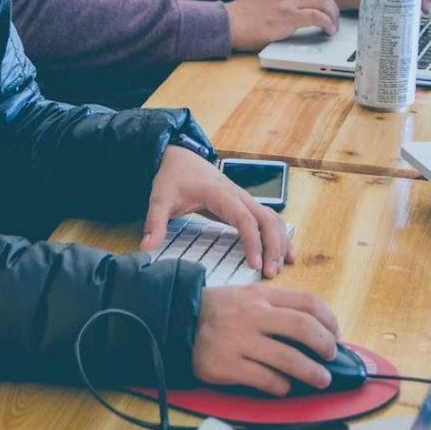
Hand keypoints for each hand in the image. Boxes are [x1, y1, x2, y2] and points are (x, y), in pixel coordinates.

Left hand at [141, 145, 294, 275]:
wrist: (178, 157)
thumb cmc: (172, 178)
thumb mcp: (159, 199)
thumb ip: (154, 223)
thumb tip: (146, 248)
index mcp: (219, 194)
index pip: (244, 219)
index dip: (252, 242)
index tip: (255, 264)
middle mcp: (237, 195)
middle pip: (266, 219)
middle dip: (273, 245)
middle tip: (270, 272)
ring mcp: (243, 198)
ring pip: (272, 218)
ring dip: (280, 240)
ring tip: (282, 266)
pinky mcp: (244, 204)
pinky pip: (268, 218)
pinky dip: (279, 234)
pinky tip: (284, 252)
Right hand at [192, 285, 341, 395]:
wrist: (176, 321)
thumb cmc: (218, 312)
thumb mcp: (247, 296)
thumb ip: (277, 308)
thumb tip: (316, 331)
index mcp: (261, 295)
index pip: (307, 302)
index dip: (329, 320)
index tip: (336, 335)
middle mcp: (252, 315)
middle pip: (303, 328)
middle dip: (325, 345)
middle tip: (331, 357)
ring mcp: (239, 341)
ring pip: (288, 358)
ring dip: (311, 372)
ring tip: (320, 380)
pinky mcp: (226, 365)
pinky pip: (265, 379)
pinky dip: (281, 386)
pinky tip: (284, 387)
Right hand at [224, 0, 339, 51]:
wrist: (228, 22)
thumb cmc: (241, 18)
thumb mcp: (261, 1)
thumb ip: (277, 1)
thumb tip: (291, 11)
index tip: (326, 9)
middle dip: (331, 6)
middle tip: (334, 19)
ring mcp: (287, 2)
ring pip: (322, 1)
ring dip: (332, 14)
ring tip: (333, 26)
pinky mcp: (288, 17)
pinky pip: (316, 16)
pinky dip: (326, 23)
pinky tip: (327, 30)